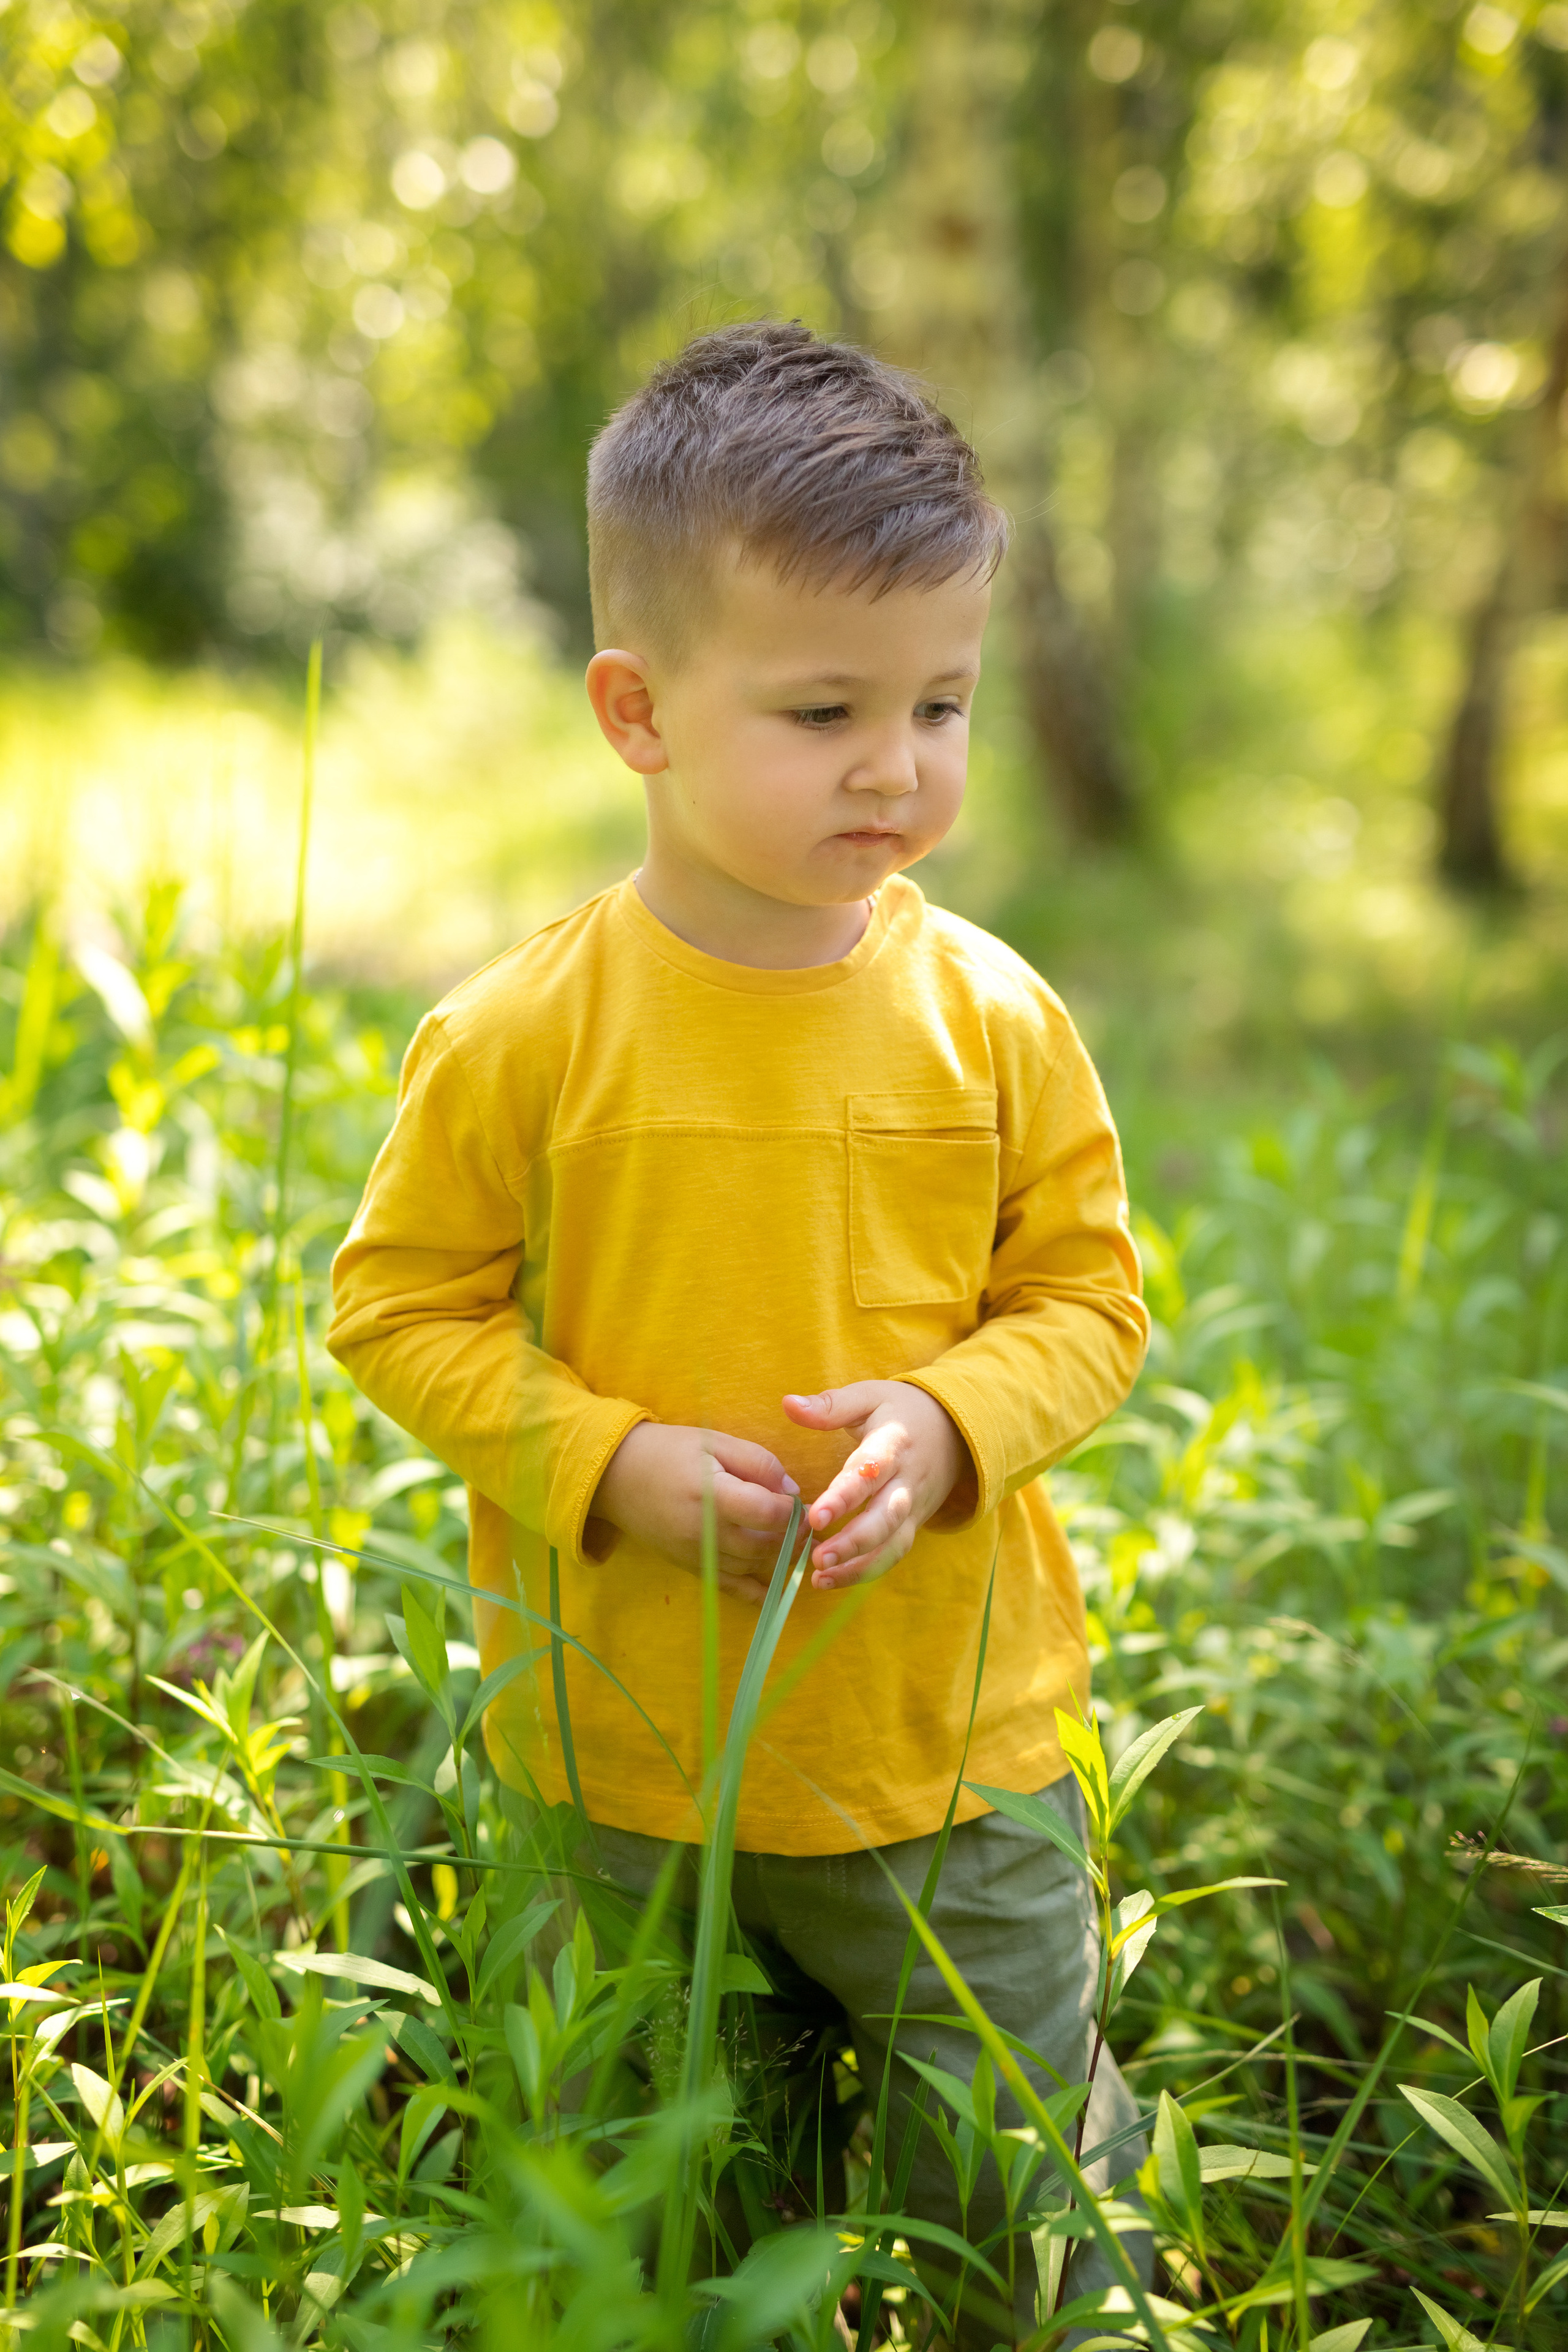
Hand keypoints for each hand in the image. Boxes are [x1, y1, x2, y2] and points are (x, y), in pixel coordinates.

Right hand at [591, 1423, 800, 1605]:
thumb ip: (758, 1462)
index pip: (767, 1513)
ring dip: (780, 1559)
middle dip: (793, 1537)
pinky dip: (756, 1593)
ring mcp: (695, 1555)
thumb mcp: (715, 1441)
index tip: (802, 1500)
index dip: (794, 1509)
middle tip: (808, 1524)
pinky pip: (729, 1587)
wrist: (617, 1476)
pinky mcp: (689, 1566)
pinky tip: (778, 1593)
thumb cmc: (669, 1451)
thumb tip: (792, 1490)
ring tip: (797, 1544)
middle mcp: (704, 1532)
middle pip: (764, 1545)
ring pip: (752, 1567)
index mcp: (711, 1494)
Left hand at [782, 1382, 964, 1591]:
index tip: (815, 1517)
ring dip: (858, 1566)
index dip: (844, 1497)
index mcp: (894, 1444)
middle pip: (886, 1518)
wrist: (955, 1432)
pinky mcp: (913, 1525)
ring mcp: (914, 1508)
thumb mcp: (870, 1396)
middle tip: (818, 1559)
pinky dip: (866, 1571)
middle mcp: (907, 1481)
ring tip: (820, 1579)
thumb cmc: (901, 1412)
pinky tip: (833, 1580)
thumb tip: (787, 1403)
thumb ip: (830, 1405)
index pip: (869, 1473)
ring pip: (892, 1544)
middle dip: (853, 1542)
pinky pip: (893, 1553)